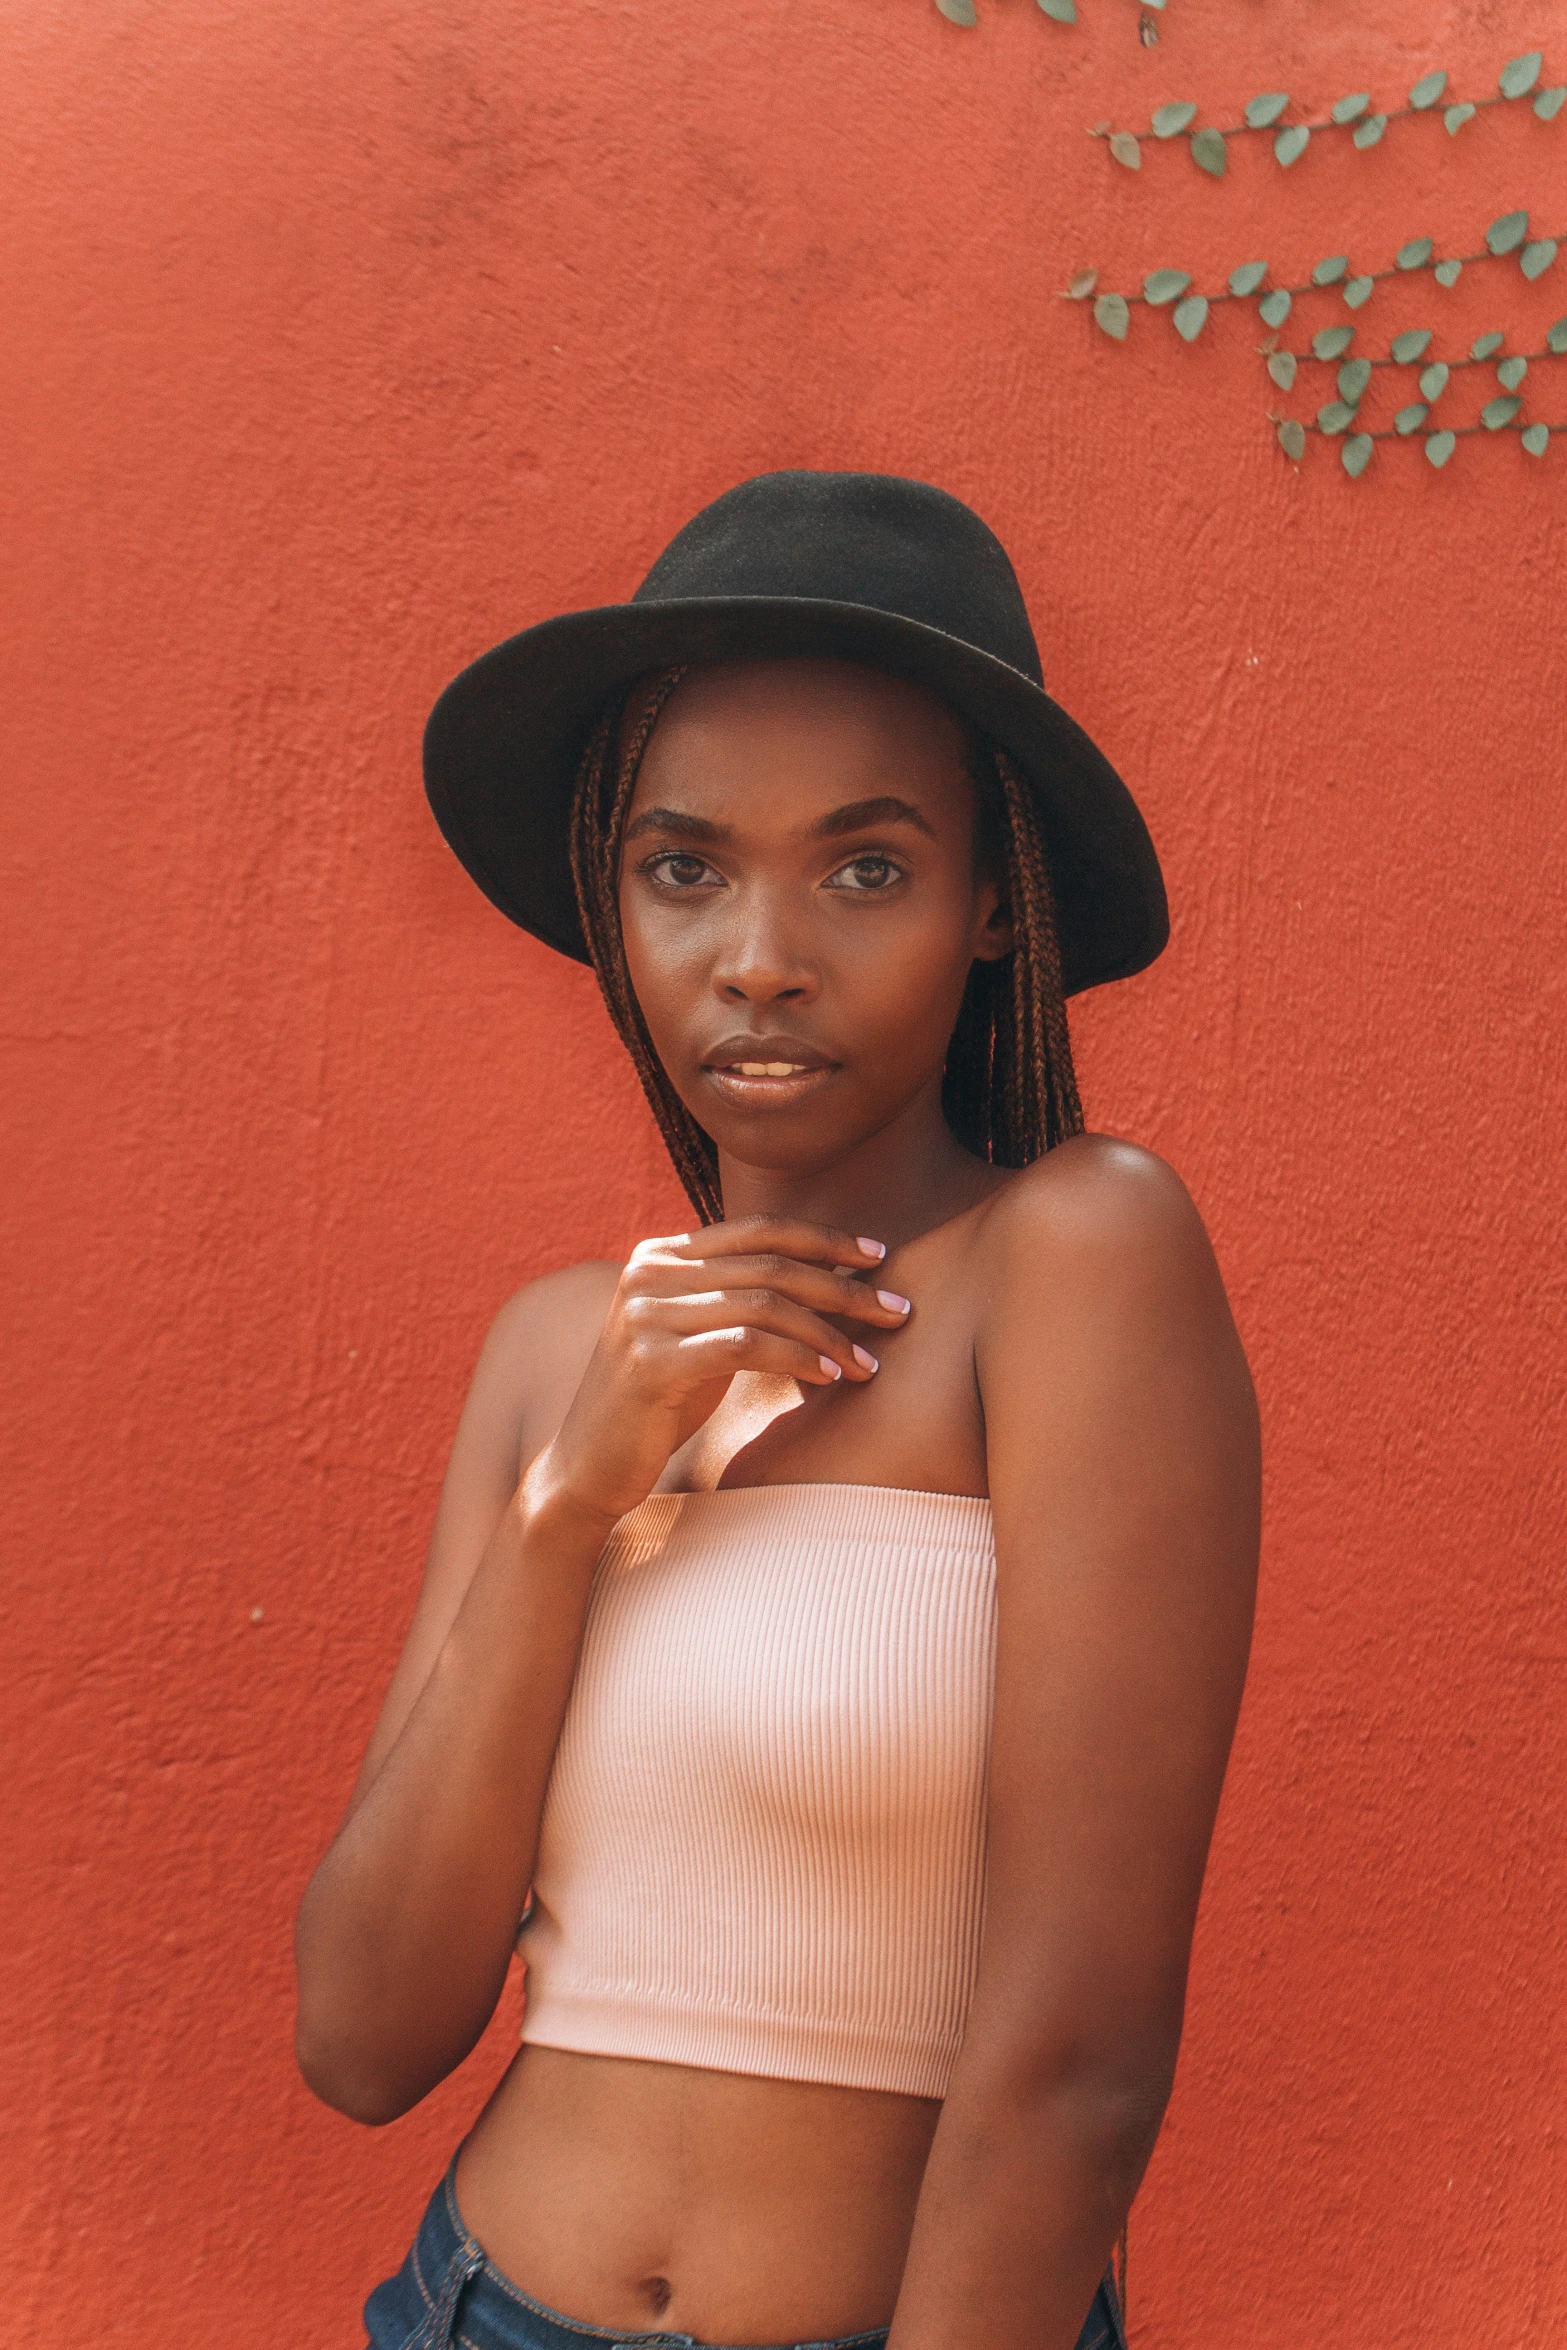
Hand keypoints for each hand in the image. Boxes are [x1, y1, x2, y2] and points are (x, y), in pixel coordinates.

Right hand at [527, 1215, 912, 1523]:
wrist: (587, 1468)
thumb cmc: (659, 1405)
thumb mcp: (699, 1336)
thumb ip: (740, 1298)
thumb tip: (827, 1276)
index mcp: (660, 1255)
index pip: (758, 1228)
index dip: (824, 1238)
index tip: (878, 1255)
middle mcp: (648, 1271)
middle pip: (770, 1263)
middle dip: (844, 1288)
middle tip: (898, 1311)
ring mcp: (644, 1313)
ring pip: (764, 1303)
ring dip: (829, 1333)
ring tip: (868, 1362)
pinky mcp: (651, 1360)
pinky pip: (745, 1345)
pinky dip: (797, 1357)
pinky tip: (829, 1376)